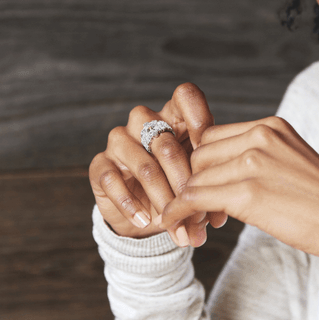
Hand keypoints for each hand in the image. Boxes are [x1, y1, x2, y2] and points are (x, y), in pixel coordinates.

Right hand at [88, 83, 227, 246]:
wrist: (144, 212)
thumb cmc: (177, 186)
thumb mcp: (198, 181)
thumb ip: (208, 188)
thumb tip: (218, 218)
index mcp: (173, 114)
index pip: (185, 96)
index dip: (200, 120)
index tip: (209, 156)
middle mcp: (143, 121)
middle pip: (167, 144)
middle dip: (184, 184)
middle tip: (195, 212)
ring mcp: (119, 140)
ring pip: (145, 166)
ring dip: (162, 199)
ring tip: (173, 224)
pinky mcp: (100, 164)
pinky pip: (113, 181)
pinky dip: (131, 206)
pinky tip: (145, 222)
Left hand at [158, 117, 318, 312]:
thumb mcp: (291, 164)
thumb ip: (259, 159)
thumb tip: (222, 174)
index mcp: (271, 126)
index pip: (212, 136)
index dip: (204, 165)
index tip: (206, 189)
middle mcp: (260, 136)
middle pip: (199, 155)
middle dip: (193, 183)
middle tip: (203, 213)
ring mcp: (253, 162)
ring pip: (193, 177)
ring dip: (187, 203)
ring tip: (197, 225)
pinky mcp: (247, 192)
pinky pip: (193, 198)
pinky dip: (179, 213)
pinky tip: (179, 226)